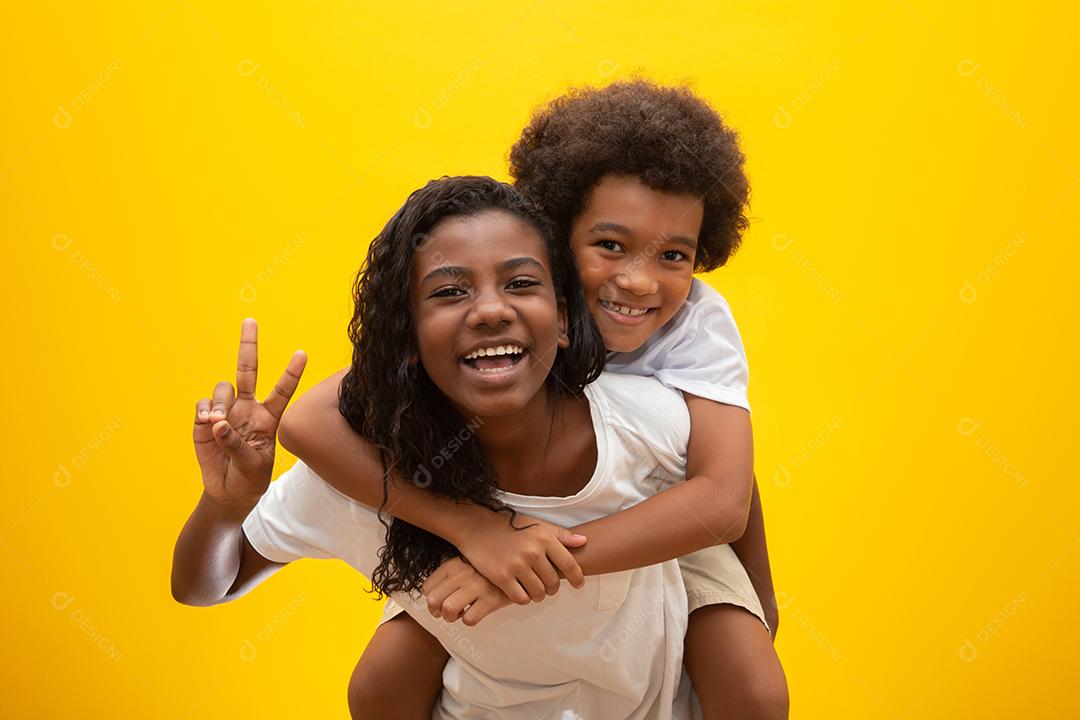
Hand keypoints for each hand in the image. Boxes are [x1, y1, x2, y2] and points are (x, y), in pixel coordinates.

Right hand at [193, 318, 305, 506]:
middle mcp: (248, 408)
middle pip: (248, 370)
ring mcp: (227, 411)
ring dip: (220, 401)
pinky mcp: (204, 419)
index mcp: (269, 417)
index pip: (282, 391)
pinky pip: (203, 403)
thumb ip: (237, 445)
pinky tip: (207, 423)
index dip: (291, 373)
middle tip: (250, 321)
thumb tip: (217, 423)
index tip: (302, 354)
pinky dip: (204, 410)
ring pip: (223, 387)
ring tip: (217, 421)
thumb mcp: (252, 466)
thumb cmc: (249, 478)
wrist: (228, 491)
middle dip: (249, 344)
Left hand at [421, 556, 512, 625]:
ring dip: (450, 618)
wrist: (517, 566)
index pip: (427, 588)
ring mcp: (477, 586)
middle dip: (436, 612)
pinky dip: (469, 620)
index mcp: (453, 564)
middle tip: (444, 613)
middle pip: (434, 600)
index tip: (438, 603)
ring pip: (449, 609)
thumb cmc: (487, 570)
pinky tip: (475, 613)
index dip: (430, 600)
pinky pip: (469, 619)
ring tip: (458, 615)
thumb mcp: (466, 564)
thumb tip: (432, 597)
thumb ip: (450, 575)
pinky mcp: (491, 599)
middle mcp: (462, 574)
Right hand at [455, 513, 587, 604]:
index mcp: (544, 538)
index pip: (570, 564)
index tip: (578, 584)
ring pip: (538, 593)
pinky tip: (521, 591)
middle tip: (547, 586)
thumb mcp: (536, 524)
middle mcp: (532, 552)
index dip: (577, 578)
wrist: (477, 527)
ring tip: (534, 589)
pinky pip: (521, 598)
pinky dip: (523, 598)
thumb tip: (583, 541)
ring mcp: (516, 566)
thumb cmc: (509, 526)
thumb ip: (560, 534)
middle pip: (553, 583)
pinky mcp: (501, 577)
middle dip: (552, 588)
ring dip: (539, 595)